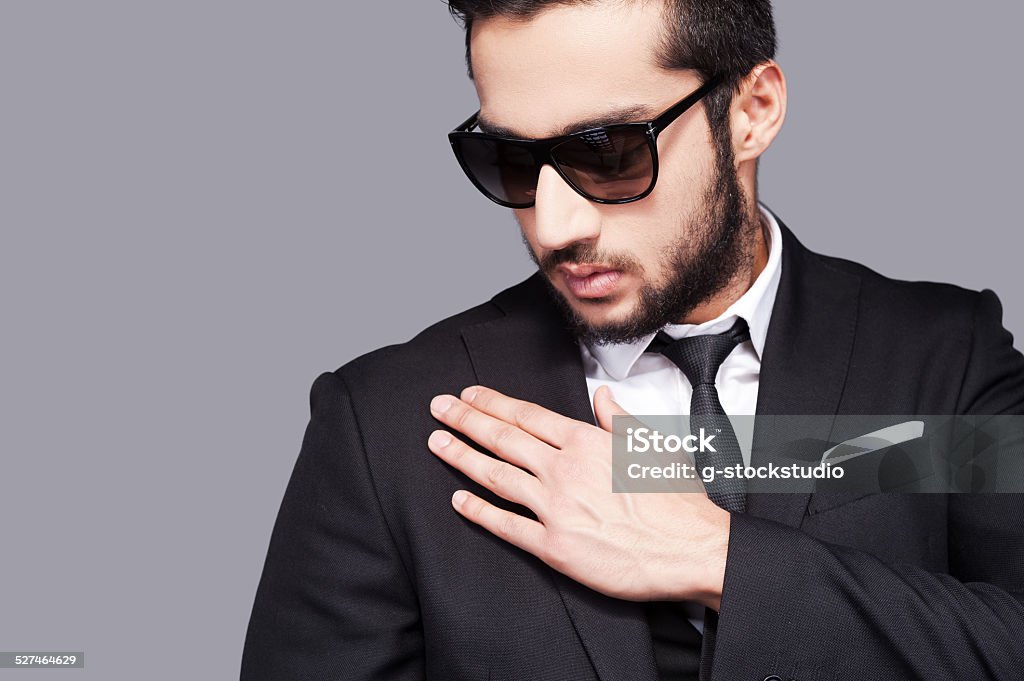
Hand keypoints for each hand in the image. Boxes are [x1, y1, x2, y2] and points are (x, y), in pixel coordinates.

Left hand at [427, 385, 730, 608]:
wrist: (693, 549)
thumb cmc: (677, 499)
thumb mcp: (652, 443)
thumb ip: (618, 418)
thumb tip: (601, 395)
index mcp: (586, 442)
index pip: (526, 415)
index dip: (492, 403)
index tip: (469, 394)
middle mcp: (564, 470)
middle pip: (502, 438)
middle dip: (465, 420)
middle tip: (438, 408)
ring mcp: (555, 508)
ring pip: (496, 476)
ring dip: (462, 457)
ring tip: (438, 443)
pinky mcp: (554, 546)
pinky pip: (506, 526)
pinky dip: (478, 512)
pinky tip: (459, 501)